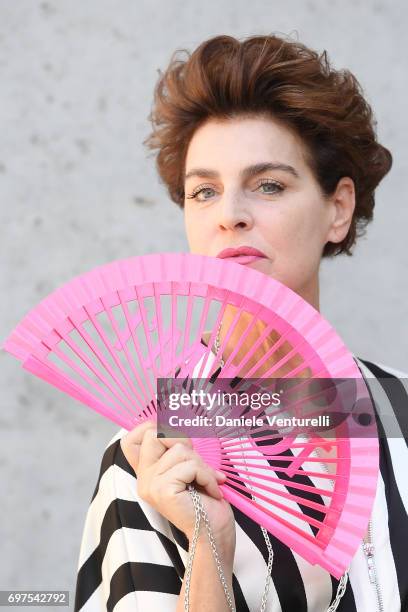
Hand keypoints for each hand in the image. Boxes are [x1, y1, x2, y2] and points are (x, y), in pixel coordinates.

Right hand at [120, 421, 235, 554]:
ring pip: (180, 450)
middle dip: (183, 441)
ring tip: (208, 483)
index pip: (130, 440)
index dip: (150, 427)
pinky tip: (212, 491)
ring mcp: (151, 485)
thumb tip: (180, 422)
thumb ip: (178, 452)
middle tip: (197, 464)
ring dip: (202, 465)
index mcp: (147, 473)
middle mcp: (143, 479)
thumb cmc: (205, 501)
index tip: (176, 438)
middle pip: (156, 434)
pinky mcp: (163, 490)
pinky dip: (207, 476)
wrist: (214, 535)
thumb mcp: (188, 469)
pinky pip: (190, 466)